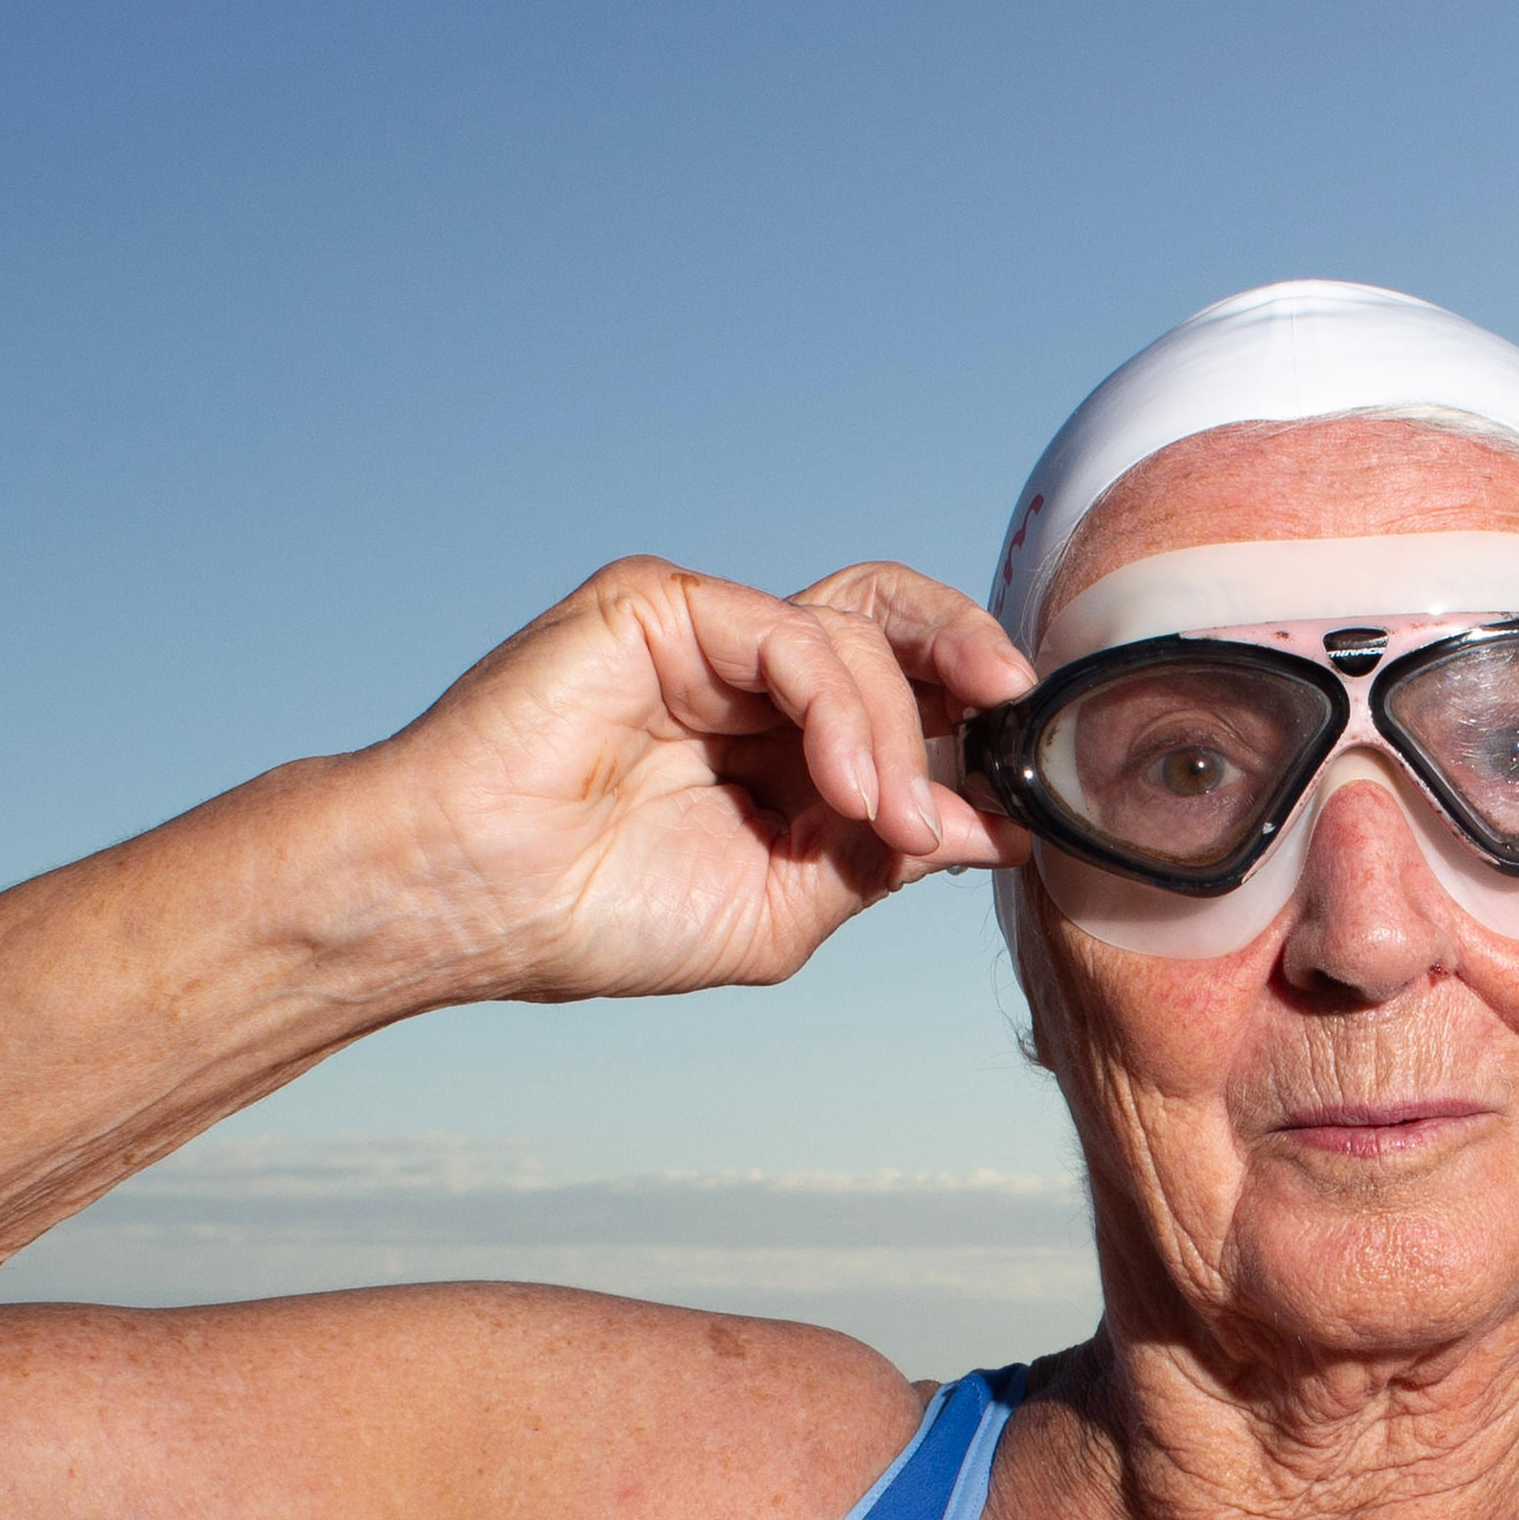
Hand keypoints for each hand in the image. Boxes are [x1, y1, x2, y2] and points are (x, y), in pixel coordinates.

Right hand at [367, 556, 1030, 999]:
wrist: (481, 903)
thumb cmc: (601, 915)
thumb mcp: (785, 904)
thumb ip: (883, 855)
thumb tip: (995, 825)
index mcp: (776, 741)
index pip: (903, 697)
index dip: (977, 729)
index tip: (1038, 788)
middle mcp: (747, 675)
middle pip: (894, 623)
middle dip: (974, 659)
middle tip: (1021, 713)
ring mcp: (705, 633)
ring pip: (856, 634)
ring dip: (897, 734)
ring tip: (895, 821)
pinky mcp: (662, 604)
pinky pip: (792, 631)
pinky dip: (843, 707)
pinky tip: (848, 785)